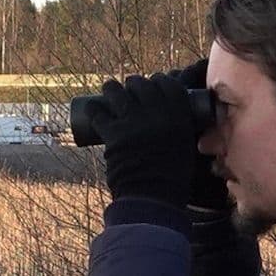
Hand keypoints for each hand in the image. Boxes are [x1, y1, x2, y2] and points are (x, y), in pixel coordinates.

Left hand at [94, 59, 211, 209]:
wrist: (153, 195)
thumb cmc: (172, 177)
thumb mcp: (183, 146)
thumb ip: (179, 132)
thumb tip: (173, 125)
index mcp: (178, 114)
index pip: (167, 84)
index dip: (158, 80)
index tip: (153, 82)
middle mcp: (156, 112)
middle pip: (141, 85)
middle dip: (133, 83)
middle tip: (129, 87)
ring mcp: (133, 121)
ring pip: (118, 93)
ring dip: (111, 88)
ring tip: (109, 89)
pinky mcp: (113, 133)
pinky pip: (99, 113)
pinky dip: (94, 109)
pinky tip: (91, 107)